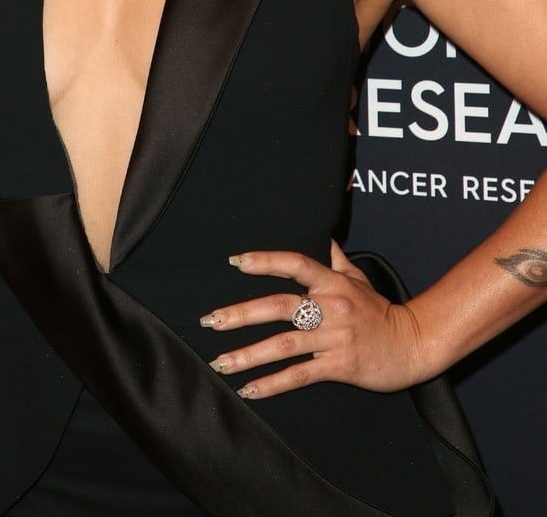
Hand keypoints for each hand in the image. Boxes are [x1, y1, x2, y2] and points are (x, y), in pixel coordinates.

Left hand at [198, 240, 432, 398]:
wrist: (414, 344)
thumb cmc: (381, 311)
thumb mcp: (359, 278)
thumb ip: (336, 259)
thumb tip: (323, 235)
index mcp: (332, 282)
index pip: (295, 264)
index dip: (265, 261)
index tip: (235, 262)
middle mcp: (330, 307)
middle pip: (278, 307)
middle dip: (240, 314)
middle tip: (210, 320)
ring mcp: (334, 337)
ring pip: (283, 345)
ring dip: (248, 354)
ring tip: (220, 362)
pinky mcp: (340, 366)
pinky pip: (300, 374)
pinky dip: (272, 384)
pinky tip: (249, 389)